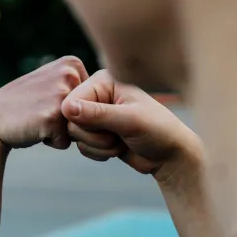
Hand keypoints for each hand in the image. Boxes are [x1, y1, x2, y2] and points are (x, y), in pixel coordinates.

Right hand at [0, 56, 88, 150]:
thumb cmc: (24, 106)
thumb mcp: (51, 82)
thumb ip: (75, 82)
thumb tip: (106, 89)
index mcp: (72, 63)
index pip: (92, 99)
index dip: (71, 108)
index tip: (48, 100)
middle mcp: (69, 74)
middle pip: (89, 112)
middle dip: (68, 120)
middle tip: (41, 110)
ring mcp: (62, 94)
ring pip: (79, 127)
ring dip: (61, 131)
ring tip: (39, 119)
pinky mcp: (54, 117)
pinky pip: (66, 141)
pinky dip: (52, 141)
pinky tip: (35, 128)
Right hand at [61, 70, 202, 182]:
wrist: (170, 155)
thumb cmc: (157, 131)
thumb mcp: (129, 121)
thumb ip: (97, 114)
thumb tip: (65, 108)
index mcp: (104, 81)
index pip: (71, 102)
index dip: (82, 121)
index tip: (106, 128)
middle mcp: (98, 95)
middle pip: (71, 121)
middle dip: (94, 136)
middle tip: (116, 136)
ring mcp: (97, 114)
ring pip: (76, 136)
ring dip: (98, 146)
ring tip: (119, 142)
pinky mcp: (98, 132)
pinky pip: (82, 146)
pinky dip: (98, 152)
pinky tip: (117, 148)